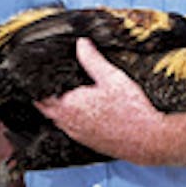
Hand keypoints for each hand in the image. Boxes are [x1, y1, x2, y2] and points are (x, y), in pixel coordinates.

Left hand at [36, 38, 165, 163]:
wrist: (147, 139)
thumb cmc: (132, 111)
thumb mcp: (111, 77)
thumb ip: (92, 59)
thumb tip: (81, 44)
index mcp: (69, 105)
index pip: (41, 95)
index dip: (38, 84)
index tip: (38, 75)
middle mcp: (69, 122)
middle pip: (46, 108)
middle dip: (45, 96)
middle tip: (48, 83)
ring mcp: (77, 134)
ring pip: (58, 120)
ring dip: (57, 108)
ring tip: (64, 95)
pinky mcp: (88, 142)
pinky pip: (71, 129)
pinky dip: (70, 119)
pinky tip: (83, 112)